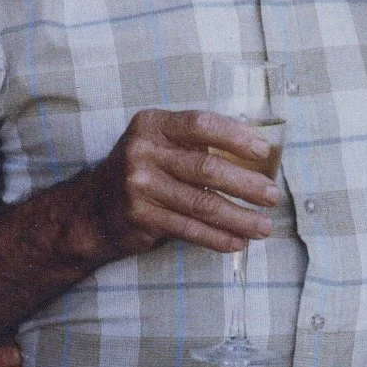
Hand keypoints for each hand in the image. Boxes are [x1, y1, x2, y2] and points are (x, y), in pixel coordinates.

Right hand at [87, 109, 280, 259]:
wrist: (93, 208)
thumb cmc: (144, 171)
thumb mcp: (161, 144)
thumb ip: (197, 145)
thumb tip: (257, 157)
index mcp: (153, 125)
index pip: (201, 124)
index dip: (236, 136)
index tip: (264, 151)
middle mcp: (144, 152)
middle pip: (207, 168)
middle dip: (247, 184)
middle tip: (272, 196)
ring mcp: (140, 186)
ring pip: (202, 204)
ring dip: (239, 218)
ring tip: (264, 227)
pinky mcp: (142, 217)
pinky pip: (190, 228)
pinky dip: (218, 237)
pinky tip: (238, 242)